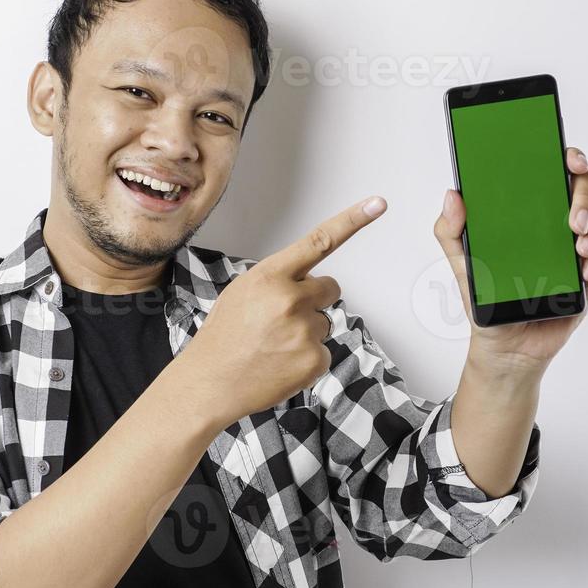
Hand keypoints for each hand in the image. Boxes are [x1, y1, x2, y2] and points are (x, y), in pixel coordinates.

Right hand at [178, 195, 387, 426]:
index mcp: (270, 277)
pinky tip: (280, 363)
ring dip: (306, 332)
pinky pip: (323, 352)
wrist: (210, 383)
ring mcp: (305, 331)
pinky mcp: (314, 360)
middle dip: (314, 299)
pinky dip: (306, 359)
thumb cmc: (224, 337)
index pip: (319, 242)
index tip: (377, 204)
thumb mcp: (242, 292)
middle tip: (282, 318)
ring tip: (273, 345)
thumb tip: (304, 280)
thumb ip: (277, 279)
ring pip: (324, 323)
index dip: (352, 221)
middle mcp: (291, 300)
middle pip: (330, 287)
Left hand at [434, 147, 587, 373]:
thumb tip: (453, 195)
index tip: (569, 159)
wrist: (506, 345)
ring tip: (580, 249)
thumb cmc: (486, 297)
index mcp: (526, 206)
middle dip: (586, 194)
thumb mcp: (461, 263)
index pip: (551, 166)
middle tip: (573, 222)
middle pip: (587, 180)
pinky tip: (584, 271)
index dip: (567, 154)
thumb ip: (451, 230)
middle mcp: (554, 215)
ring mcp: (577, 238)